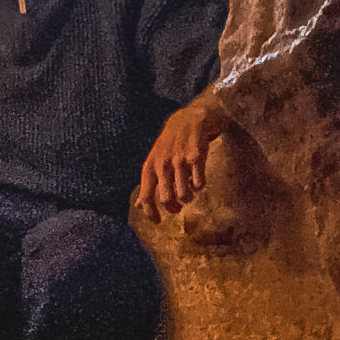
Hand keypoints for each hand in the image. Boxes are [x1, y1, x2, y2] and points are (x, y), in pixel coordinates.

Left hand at [136, 100, 226, 221]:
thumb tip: (139, 207)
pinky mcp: (197, 156)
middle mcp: (162, 164)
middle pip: (166, 200)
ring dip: (188, 198)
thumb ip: (149, 183)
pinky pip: (199, 183)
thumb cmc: (171, 142)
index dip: (151, 213)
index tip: (158, 222)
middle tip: (179, 206)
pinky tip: (199, 180)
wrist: (190, 118)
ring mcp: (179, 160)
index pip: (146, 197)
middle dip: (174, 208)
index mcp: (150, 166)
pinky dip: (199, 186)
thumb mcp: (155, 160)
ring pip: (184, 194)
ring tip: (190, 192)